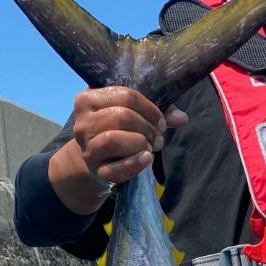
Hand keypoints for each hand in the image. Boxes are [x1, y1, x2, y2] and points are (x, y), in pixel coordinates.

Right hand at [72, 86, 188, 184]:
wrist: (96, 157)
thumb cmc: (116, 128)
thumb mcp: (130, 112)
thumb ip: (156, 111)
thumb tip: (182, 118)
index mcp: (88, 98)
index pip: (126, 95)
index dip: (150, 109)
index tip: (162, 121)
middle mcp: (83, 122)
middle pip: (121, 116)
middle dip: (147, 127)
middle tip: (158, 137)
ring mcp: (87, 147)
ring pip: (113, 139)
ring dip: (140, 143)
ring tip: (150, 148)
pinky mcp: (95, 170)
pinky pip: (115, 169)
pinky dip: (135, 164)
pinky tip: (147, 159)